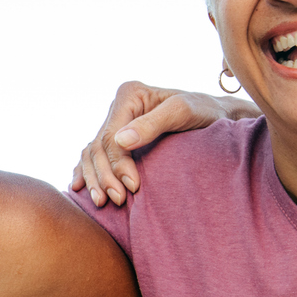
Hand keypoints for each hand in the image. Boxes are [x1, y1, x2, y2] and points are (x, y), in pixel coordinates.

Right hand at [69, 82, 260, 206]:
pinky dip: (86, 172)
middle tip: (117, 200)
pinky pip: (93, 156)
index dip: (117, 164)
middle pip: (98, 147)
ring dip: (94, 179)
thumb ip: (153, 124)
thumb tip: (120, 141)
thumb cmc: (205, 112)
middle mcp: (118, 107)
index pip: (111, 136)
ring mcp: (116, 123)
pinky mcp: (119, 139)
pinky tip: (80, 188)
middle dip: (104, 176)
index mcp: (129, 95)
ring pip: (91, 154)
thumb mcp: (183, 112)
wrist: (217, 117)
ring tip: (102, 202)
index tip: (133, 187)